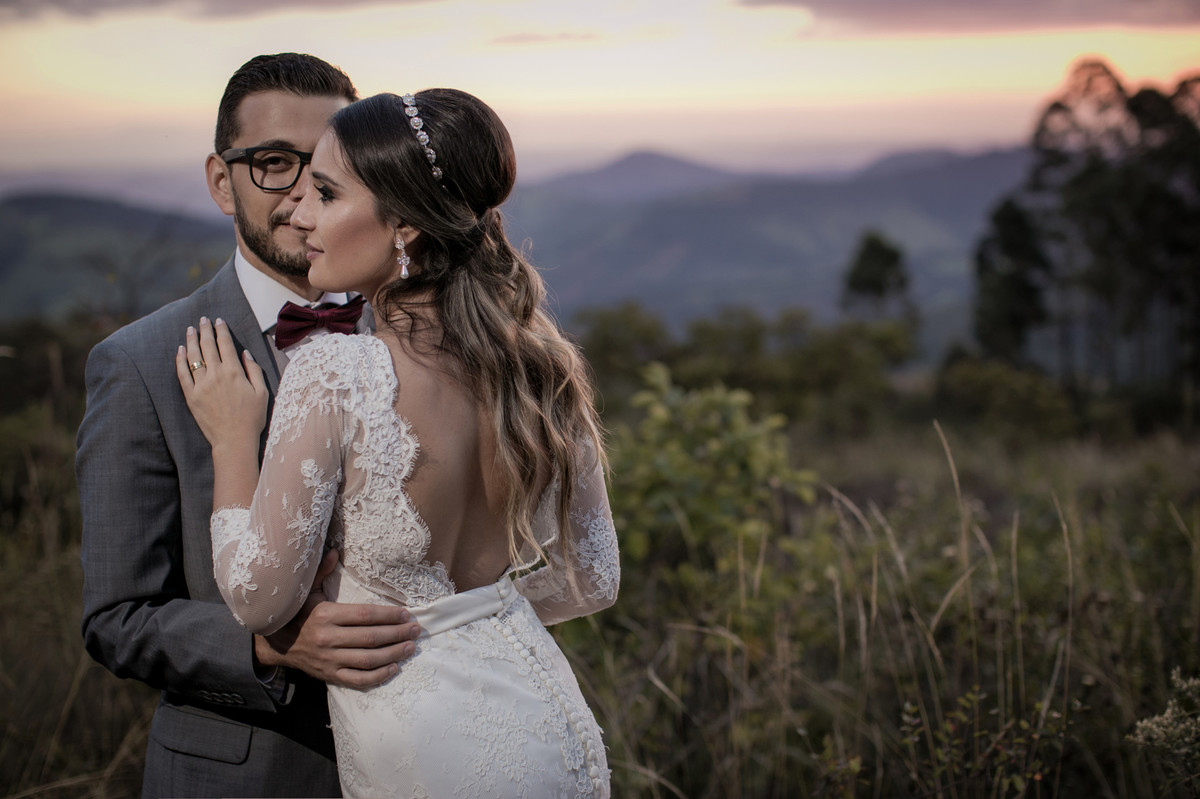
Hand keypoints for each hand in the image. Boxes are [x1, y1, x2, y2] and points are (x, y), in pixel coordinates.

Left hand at [175, 317, 267, 449]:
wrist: (234, 440)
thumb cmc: (252, 418)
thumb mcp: (262, 392)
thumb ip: (253, 370)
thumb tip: (244, 352)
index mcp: (234, 372)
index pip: (225, 344)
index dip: (221, 330)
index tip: (218, 321)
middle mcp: (216, 375)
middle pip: (208, 346)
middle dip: (205, 330)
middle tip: (203, 319)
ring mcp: (201, 385)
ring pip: (193, 356)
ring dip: (191, 340)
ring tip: (190, 329)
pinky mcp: (191, 396)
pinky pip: (182, 373)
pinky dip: (180, 360)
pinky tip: (180, 350)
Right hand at [255, 550, 421, 688]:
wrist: (278, 644)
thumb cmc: (299, 614)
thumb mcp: (307, 591)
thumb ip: (322, 571)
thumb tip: (335, 550)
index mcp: (325, 615)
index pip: (364, 615)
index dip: (388, 615)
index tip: (406, 613)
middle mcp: (327, 638)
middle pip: (370, 638)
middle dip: (397, 633)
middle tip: (416, 630)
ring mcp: (329, 660)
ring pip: (368, 660)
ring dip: (393, 654)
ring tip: (410, 647)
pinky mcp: (330, 676)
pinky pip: (358, 680)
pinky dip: (378, 676)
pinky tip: (393, 668)